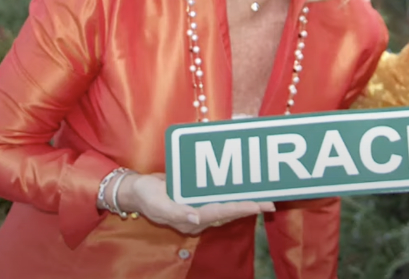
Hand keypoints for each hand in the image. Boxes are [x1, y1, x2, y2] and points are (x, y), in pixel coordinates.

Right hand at [118, 172, 274, 234]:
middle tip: (271, 203)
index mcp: (189, 220)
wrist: (137, 189)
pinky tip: (245, 189)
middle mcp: (198, 216)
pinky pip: (219, 199)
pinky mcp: (198, 199)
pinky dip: (233, 195)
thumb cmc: (146, 196)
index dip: (239, 209)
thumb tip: (197, 219)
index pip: (219, 213)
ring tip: (265, 198)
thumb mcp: (156, 204)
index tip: (257, 205)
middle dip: (250, 207)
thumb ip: (176, 212)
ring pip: (227, 207)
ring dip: (245, 202)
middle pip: (229, 212)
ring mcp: (199, 208)